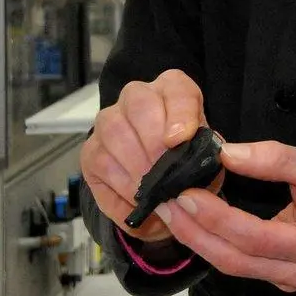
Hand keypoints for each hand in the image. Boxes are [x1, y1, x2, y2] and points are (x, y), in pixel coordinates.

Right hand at [80, 69, 218, 243]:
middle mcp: (137, 97)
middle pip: (139, 106)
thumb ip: (204, 157)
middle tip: (165, 175)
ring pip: (113, 134)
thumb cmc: (189, 155)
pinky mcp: (90, 151)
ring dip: (134, 169)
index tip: (180, 139)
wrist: (163, 172)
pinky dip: (119, 192)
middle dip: (153, 143)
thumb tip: (191, 180)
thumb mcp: (205, 152)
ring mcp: (109, 121)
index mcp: (173, 88)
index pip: (177, 89)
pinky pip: (98, 167)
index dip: (179, 113)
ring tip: (153, 195)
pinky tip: (137, 207)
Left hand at [157, 141, 295, 292]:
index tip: (188, 193)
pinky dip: (214, 244)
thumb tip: (226, 153)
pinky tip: (195, 224)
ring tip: (172, 210)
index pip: (256, 237)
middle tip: (167, 202)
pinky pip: (240, 264)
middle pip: (236, 260)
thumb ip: (275, 159)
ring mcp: (291, 281)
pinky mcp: (279, 277)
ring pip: (233, 265)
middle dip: (196, 232)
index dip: (218, 218)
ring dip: (199, 239)